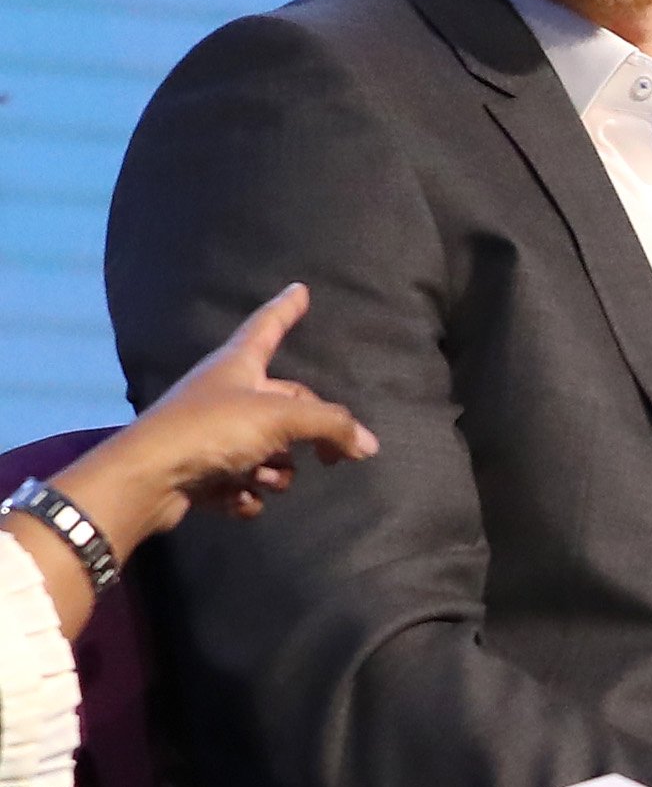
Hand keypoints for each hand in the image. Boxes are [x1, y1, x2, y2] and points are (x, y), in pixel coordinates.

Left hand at [65, 288, 370, 548]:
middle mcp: (227, 393)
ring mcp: (215, 433)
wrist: (149, 477)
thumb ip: (331, 426)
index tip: (299, 290)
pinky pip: (245, 482)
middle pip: (287, 404)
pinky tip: (239, 497)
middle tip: (335, 457)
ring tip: (262, 476)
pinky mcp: (205, 471)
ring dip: (276, 470)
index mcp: (238, 366)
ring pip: (270, 450)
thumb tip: (368, 443)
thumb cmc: (212, 429)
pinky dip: (248, 494)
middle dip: (310, 433)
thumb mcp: (280, 418)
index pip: (268, 327)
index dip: (286, 310)